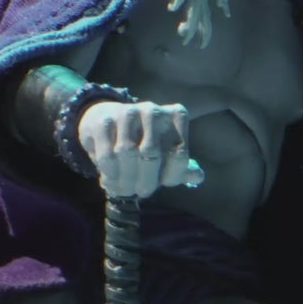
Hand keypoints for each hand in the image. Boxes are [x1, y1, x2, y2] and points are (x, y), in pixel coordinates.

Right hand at [78, 100, 202, 197]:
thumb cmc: (142, 141)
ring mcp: (128, 113)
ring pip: (127, 154)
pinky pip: (107, 155)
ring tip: (122, 189)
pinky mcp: (104, 121)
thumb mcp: (165, 152)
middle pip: (152, 155)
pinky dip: (109, 173)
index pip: (179, 155)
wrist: (106, 119)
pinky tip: (109, 180)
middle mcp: (154, 110)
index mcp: (176, 116)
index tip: (161, 184)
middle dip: (145, 181)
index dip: (171, 177)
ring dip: (124, 180)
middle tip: (138, 193)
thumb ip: (181, 166)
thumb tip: (198, 177)